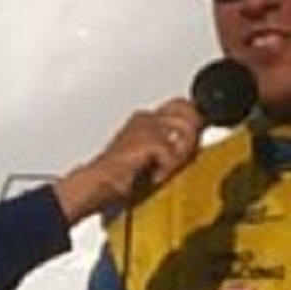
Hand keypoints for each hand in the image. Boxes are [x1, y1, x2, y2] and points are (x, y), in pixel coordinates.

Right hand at [51, 100, 200, 223]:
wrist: (98, 184)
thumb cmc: (118, 176)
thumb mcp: (148, 155)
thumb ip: (168, 144)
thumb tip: (190, 143)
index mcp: (144, 118)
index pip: (182, 105)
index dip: (192, 120)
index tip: (190, 142)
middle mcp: (146, 117)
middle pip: (189, 114)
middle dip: (190, 138)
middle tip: (175, 160)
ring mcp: (147, 126)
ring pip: (185, 133)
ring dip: (177, 157)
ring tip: (160, 170)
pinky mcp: (149, 140)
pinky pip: (174, 154)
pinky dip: (166, 170)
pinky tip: (153, 176)